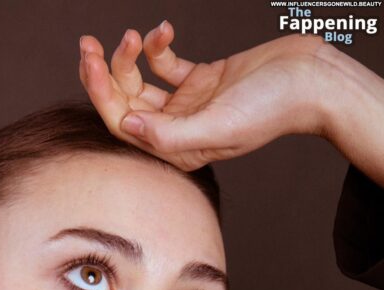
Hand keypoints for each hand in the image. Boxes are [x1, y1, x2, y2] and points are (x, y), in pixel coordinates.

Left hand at [79, 23, 330, 170]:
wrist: (311, 81)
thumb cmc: (271, 108)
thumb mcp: (218, 126)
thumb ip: (170, 135)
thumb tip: (126, 128)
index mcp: (178, 149)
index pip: (124, 125)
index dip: (102, 95)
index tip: (91, 62)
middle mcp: (178, 130)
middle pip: (126, 104)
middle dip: (104, 74)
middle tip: (88, 44)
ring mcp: (187, 105)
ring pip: (141, 83)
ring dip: (129, 57)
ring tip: (133, 34)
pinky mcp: (200, 80)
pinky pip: (166, 65)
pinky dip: (159, 47)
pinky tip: (165, 30)